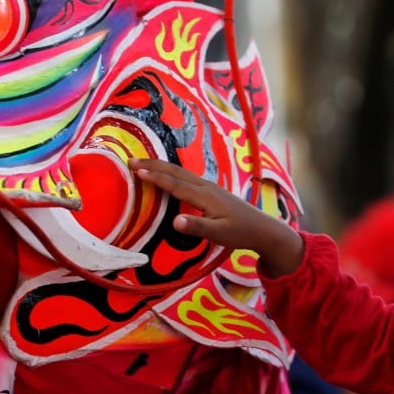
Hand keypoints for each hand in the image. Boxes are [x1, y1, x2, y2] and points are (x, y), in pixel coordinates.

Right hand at [129, 158, 304, 276]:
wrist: (262, 228)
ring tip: (142, 163)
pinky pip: (184, 177)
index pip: (175, 184)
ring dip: (159, 166)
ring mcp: (208, 187)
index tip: (136, 170)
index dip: (155, 177)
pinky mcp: (210, 190)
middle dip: (152, 165)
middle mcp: (205, 186)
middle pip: (175, 172)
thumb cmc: (240, 233)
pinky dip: (169, 172)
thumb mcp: (219, 234)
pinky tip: (165, 174)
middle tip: (131, 160)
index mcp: (205, 196)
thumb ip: (197, 227)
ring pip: (179, 172)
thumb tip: (175, 220)